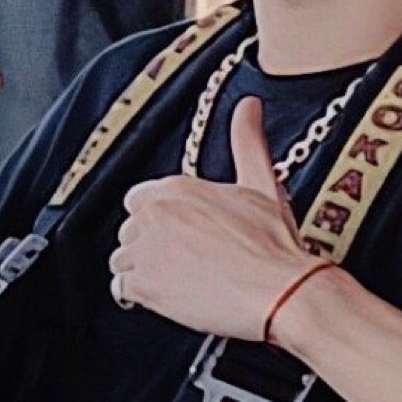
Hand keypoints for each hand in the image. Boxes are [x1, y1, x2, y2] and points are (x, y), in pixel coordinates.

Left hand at [109, 96, 308, 341]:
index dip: (156, 217)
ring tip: (173, 278)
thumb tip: (248, 106)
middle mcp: (156, 215)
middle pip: (129, 229)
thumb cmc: (274, 244)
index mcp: (178, 188)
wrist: (280, 291)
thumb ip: (247, 140)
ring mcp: (147, 251)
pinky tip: (162, 295)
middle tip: (179, 258)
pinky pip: (120, 289)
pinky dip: (136, 295)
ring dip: (141, 269)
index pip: (139, 198)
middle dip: (148, 244)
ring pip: (122, 259)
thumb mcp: (262, 183)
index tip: (175, 231)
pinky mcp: (145, 286)